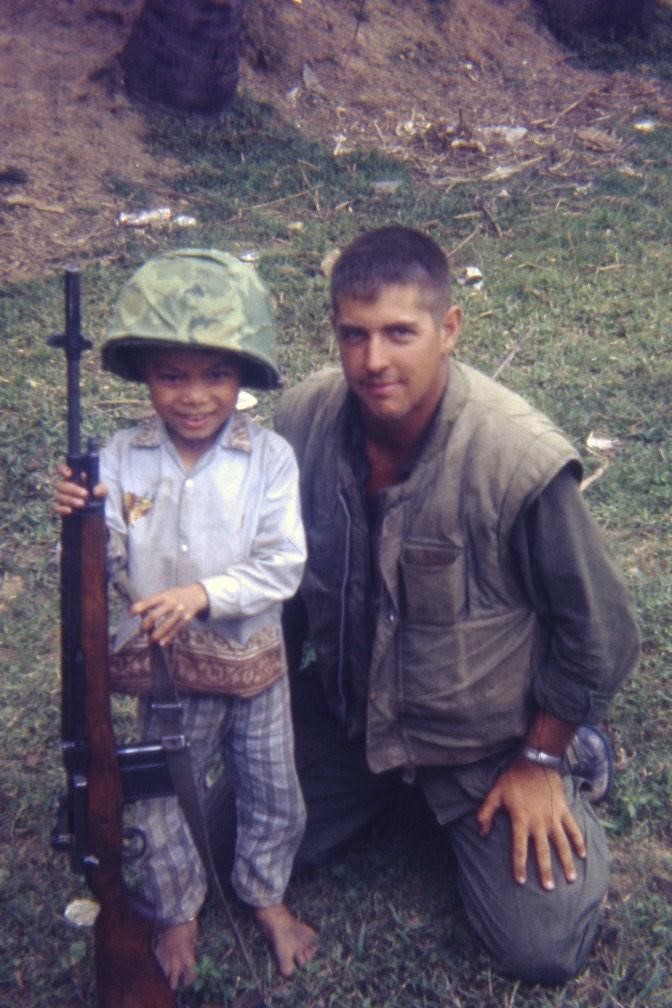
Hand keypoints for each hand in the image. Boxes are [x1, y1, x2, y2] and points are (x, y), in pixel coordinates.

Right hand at [53, 461, 106, 515]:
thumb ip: (102, 488)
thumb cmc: (97, 493)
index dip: (62, 470)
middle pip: (60, 484)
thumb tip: (96, 492)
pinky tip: (70, 510)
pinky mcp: (60, 506)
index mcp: (72, 475)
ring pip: (58, 496)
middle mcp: (64, 484)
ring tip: (82, 504)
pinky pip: (56, 507)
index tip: (70, 474)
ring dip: (70, 499)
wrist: (96, 507)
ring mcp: (60, 495)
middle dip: (72, 489)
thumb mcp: (103, 489)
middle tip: (85, 494)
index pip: (61, 468)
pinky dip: (61, 509)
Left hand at [131, 583, 208, 645]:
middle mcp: (172, 603)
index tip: (130, 614)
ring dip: (157, 634)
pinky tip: (162, 643)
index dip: (138, 608)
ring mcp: (180, 612)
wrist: (197, 595)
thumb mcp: (165, 594)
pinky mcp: (186, 619)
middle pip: (156, 615)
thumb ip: (153, 602)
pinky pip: (176, 630)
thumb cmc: (175, 595)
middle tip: (141, 629)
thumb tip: (136, 612)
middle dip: (146, 624)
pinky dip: (169, 637)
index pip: (148, 602)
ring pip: (166, 625)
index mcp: (164, 596)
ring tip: (150, 640)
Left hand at [476, 757, 585, 890]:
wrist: (535, 761)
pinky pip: (573, 829)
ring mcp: (553, 817)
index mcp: (521, 820)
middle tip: (549, 889)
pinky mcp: (564, 810)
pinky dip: (579, 841)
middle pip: (542, 851)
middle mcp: (538, 822)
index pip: (519, 848)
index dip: (519, 865)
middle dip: (545, 871)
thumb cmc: (513, 778)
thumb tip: (481, 832)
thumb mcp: (495, 793)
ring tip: (571, 879)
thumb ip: (486, 813)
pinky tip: (583, 855)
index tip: (521, 882)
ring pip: (561, 844)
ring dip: (566, 862)